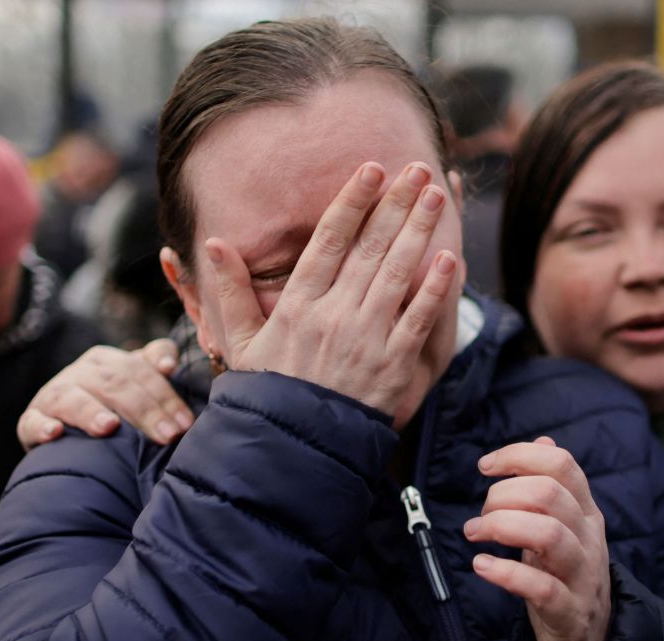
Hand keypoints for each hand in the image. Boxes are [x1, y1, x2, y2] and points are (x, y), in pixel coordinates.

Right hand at [16, 339, 193, 449]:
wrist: (63, 433)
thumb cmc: (111, 408)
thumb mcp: (134, 385)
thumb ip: (154, 366)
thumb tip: (168, 364)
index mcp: (107, 361)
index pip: (139, 370)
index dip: (165, 394)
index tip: (186, 422)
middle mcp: (80, 372)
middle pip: (114, 384)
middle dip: (144, 410)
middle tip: (168, 436)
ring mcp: (54, 395)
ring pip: (72, 398)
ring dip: (90, 412)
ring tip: (110, 427)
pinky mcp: (31, 421)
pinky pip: (33, 422)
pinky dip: (42, 427)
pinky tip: (55, 433)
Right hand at [205, 161, 457, 418]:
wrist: (294, 448)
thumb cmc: (266, 394)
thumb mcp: (239, 342)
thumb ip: (231, 291)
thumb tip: (215, 243)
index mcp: (297, 305)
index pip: (329, 240)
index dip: (352, 201)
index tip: (370, 169)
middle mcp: (333, 314)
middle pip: (370, 247)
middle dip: (395, 204)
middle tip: (416, 169)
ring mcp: (366, 339)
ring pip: (398, 273)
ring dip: (419, 231)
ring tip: (435, 197)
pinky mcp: (392, 365)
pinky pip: (418, 319)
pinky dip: (435, 289)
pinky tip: (449, 259)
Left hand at [463, 436, 610, 640]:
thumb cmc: (564, 576)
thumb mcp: (561, 526)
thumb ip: (552, 485)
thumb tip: (544, 440)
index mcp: (585, 511)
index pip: (561, 464)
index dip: (518, 456)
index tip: (485, 466)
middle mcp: (589, 538)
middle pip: (549, 495)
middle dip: (502, 496)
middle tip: (480, 516)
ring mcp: (583, 576)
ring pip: (549, 535)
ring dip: (501, 527)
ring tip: (475, 534)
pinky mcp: (569, 613)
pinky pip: (541, 588)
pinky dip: (505, 573)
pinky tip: (481, 566)